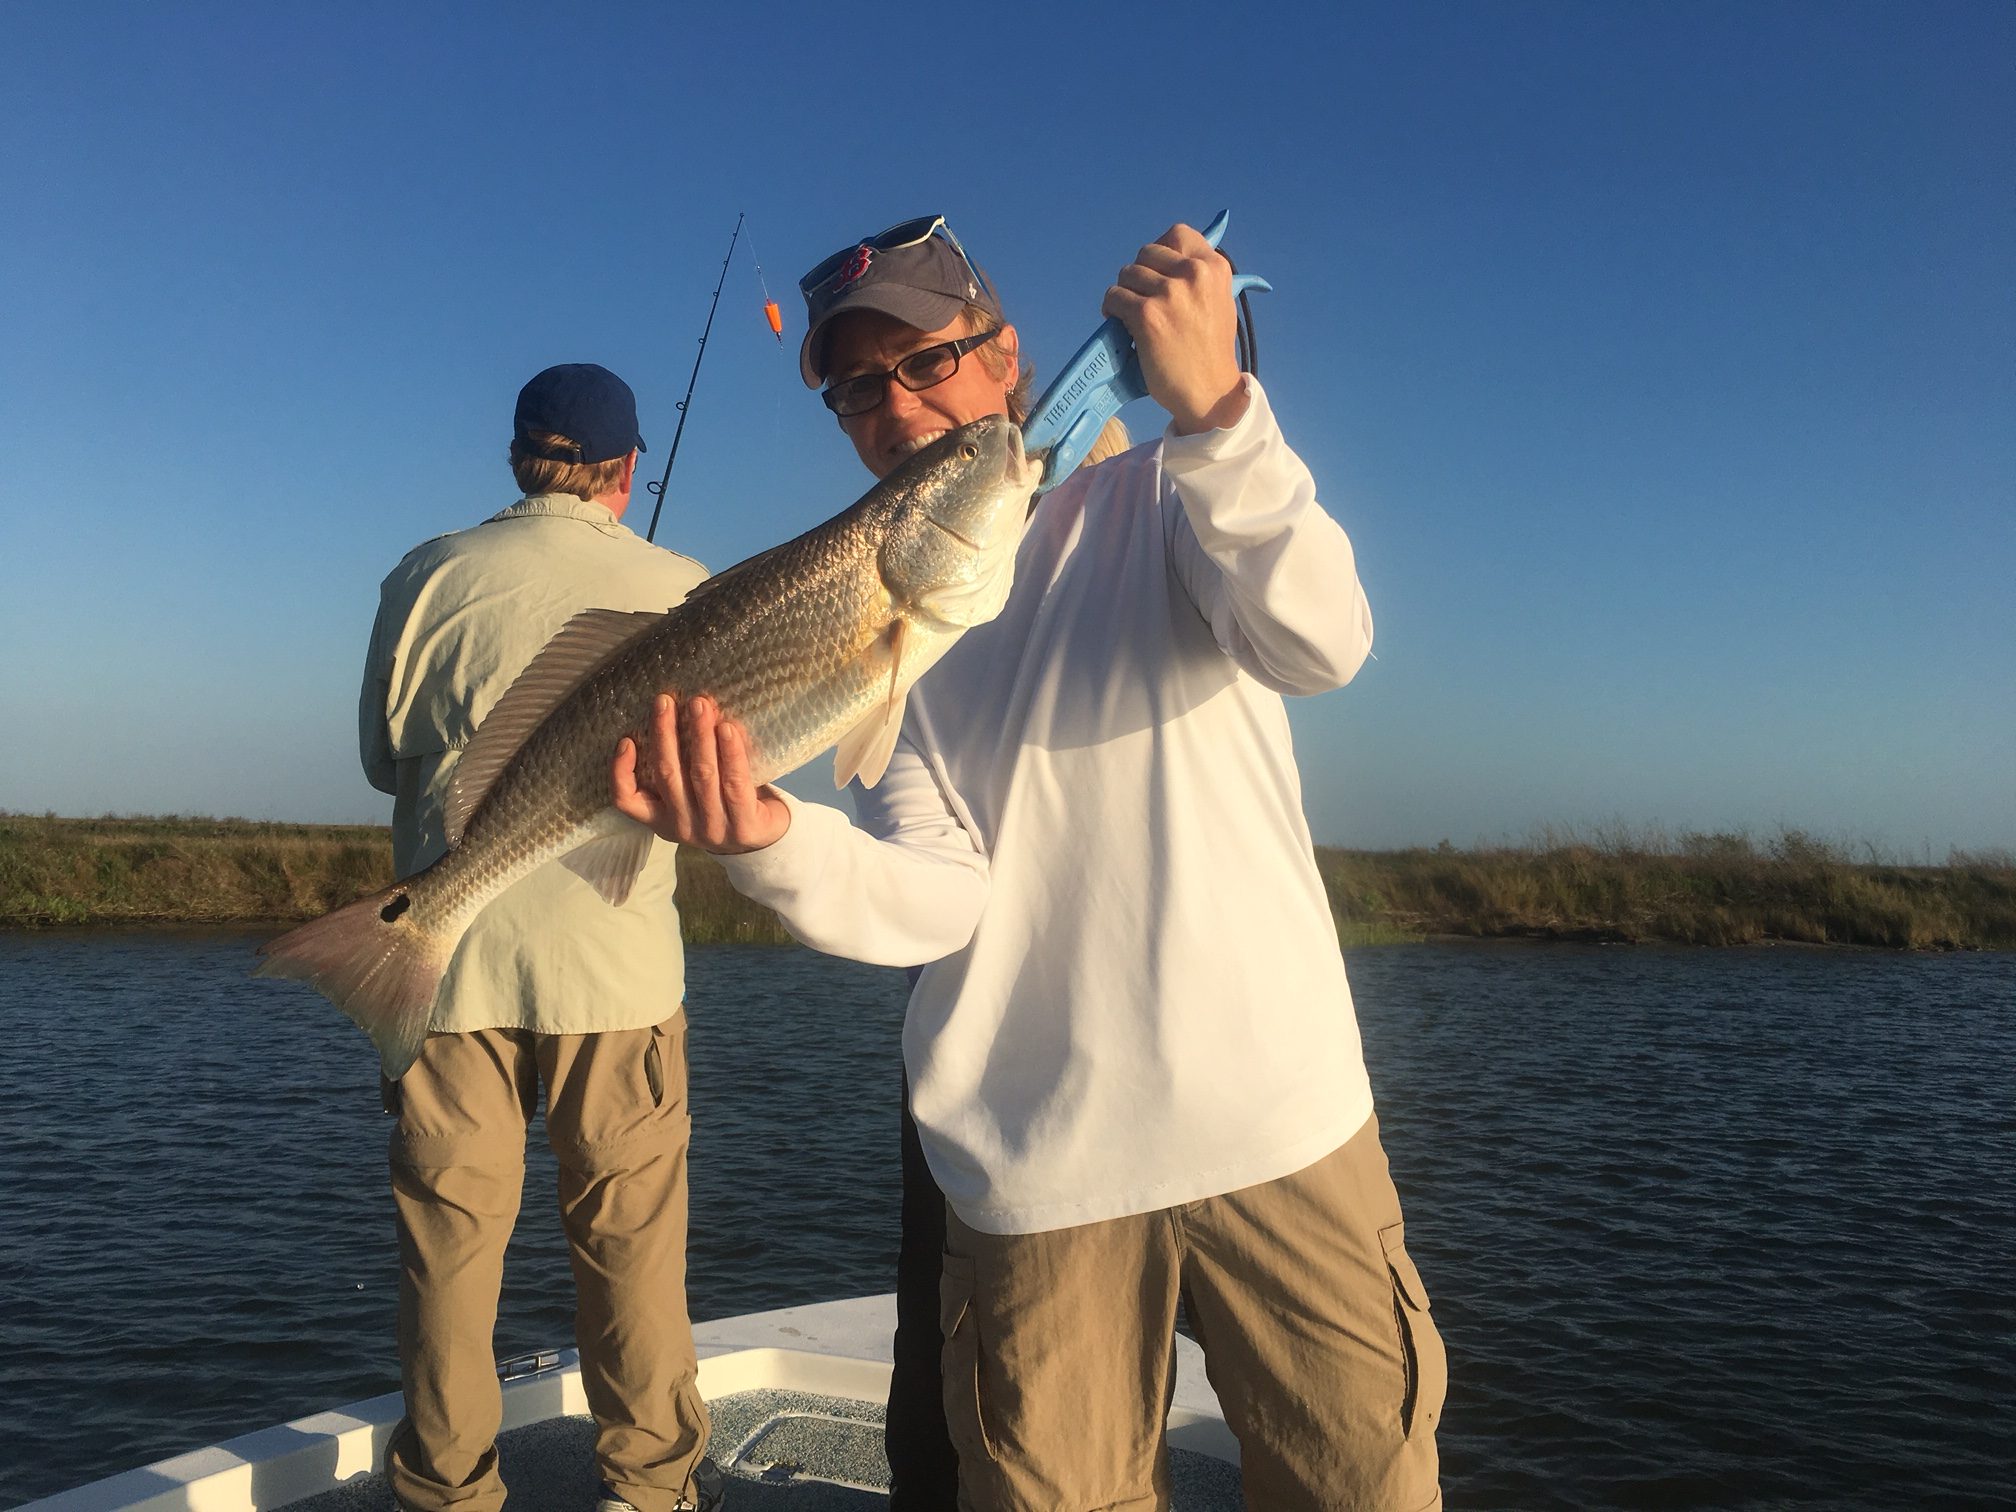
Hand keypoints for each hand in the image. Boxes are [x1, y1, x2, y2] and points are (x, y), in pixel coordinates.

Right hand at [612, 693, 790, 853]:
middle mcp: (683, 826)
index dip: (620, 772)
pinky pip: (735, 783)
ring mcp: (713, 830)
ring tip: (700, 705)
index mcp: (662, 819)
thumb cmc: (724, 804)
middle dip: (664, 733)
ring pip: (701, 776)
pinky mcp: (745, 828)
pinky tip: (728, 728)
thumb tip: (680, 710)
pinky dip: (731, 753)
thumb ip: (681, 763)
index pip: (627, 801)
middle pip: (667, 775)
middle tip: (665, 701)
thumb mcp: (692, 793)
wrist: (766, 840)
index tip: (626, 740)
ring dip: (699, 735)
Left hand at [1101, 222, 1248, 434]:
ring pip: (1127, 274)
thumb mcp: (1219, 301)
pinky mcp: (1147, 315)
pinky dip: (1112, 310)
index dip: (1160, 251)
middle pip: (1146, 252)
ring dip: (1123, 294)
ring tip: (1130, 315)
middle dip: (1138, 275)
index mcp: (1215, 267)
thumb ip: (1199, 277)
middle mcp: (1194, 274)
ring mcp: (1170, 293)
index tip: (1155, 270)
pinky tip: (1120, 325)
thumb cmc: (1210, 351)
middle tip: (1140, 298)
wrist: (1209, 392)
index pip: (1177, 234)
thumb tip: (1170, 257)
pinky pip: (1114, 297)